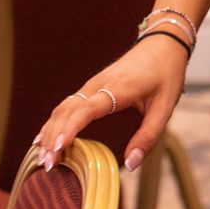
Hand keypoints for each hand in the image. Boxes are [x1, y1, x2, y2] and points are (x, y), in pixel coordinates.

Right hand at [32, 34, 187, 173]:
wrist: (163, 43)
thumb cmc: (166, 75)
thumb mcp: (164, 107)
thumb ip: (148, 137)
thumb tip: (131, 165)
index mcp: (117, 89)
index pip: (87, 109)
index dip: (71, 128)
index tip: (59, 147)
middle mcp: (98, 85)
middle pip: (67, 111)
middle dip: (54, 137)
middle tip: (48, 165)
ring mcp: (91, 84)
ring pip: (62, 108)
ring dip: (50, 131)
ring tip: (43, 158)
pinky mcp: (90, 86)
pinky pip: (67, 105)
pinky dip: (54, 122)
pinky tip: (44, 138)